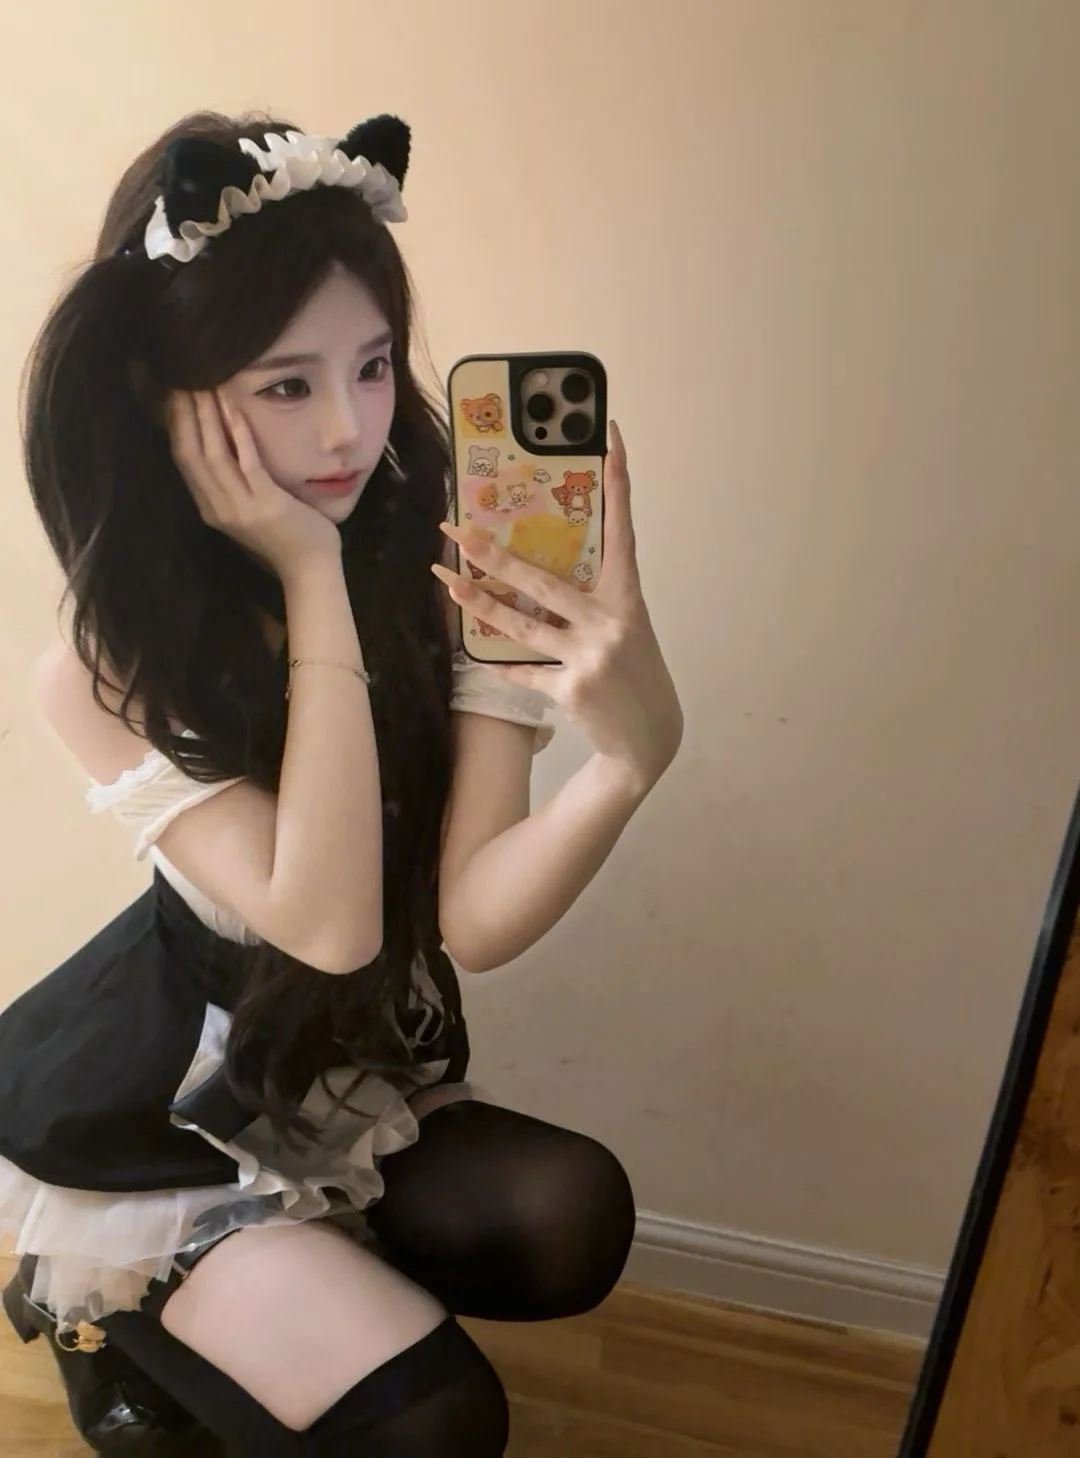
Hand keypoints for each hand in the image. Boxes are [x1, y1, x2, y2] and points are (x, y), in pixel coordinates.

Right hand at [167, 390, 341, 579]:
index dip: (175, 424)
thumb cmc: (286, 537)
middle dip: (183, 413)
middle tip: (180, 378)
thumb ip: (231, 486)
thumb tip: (223, 447)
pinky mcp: (266, 503)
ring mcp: (240, 507)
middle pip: (190, 453)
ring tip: (202, 383)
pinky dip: (237, 432)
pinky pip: (246, 461)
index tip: (173, 393)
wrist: (310, 569)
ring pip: (212, 454)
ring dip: (206, 415)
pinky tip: (232, 406)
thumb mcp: (247, 511)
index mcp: (210, 509)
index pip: (183, 460)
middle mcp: (217, 508)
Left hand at [433, 421, 683, 791]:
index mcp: (628, 598)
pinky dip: (502, 665)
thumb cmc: (635, 674)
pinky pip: (523, 671)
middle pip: (543, 580)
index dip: (618, 482)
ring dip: (479, 604)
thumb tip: (536, 576)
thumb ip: (591, 602)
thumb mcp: (626, 629)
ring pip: (522, 625)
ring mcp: (590, 657)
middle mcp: (610, 622)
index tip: (609, 436)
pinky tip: (478, 656)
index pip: (622, 529)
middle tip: (458, 531)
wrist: (649, 741)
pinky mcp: (571, 689)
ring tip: (447, 582)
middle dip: (495, 555)